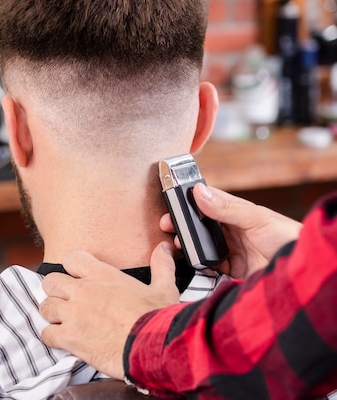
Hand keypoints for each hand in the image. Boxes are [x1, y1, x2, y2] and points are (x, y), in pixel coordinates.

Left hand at [40, 242, 179, 379]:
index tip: (77, 277)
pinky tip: (64, 341)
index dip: (71, 268)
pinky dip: (52, 338)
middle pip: (51, 281)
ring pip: (46, 307)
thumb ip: (161, 266)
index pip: (71, 259)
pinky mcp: (70, 338)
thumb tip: (164, 248)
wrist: (153, 349)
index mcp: (103, 275)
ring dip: (53, 315)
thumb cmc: (158, 319)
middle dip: (56, 291)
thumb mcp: (163, 289)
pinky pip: (46, 334)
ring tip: (64, 322)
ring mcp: (73, 314)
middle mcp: (83, 291)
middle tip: (67, 301)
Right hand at [160, 183, 301, 278]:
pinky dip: (198, 266)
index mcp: (238, 213)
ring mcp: (231, 251)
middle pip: (200, 225)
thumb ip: (227, 208)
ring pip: (201, 246)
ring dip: (187, 245)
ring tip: (176, 245)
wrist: (300, 274)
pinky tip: (189, 263)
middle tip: (166, 225)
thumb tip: (199, 192)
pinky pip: (208, 267)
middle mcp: (232, 231)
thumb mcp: (256, 219)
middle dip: (182, 225)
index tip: (171, 201)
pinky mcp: (232, 270)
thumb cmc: (287, 238)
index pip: (208, 201)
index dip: (188, 200)